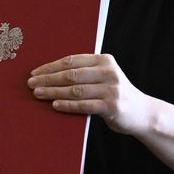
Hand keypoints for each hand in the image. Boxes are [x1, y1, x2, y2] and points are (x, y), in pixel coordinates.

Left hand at [27, 54, 153, 135]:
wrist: (142, 113)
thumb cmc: (114, 94)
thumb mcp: (103, 77)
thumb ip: (84, 73)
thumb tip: (49, 74)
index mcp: (104, 60)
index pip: (71, 61)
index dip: (50, 66)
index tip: (34, 72)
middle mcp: (109, 72)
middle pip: (71, 75)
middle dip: (48, 79)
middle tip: (30, 84)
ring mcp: (112, 89)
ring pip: (75, 90)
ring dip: (53, 92)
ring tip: (38, 94)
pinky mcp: (112, 106)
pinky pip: (84, 105)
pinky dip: (67, 105)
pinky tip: (54, 105)